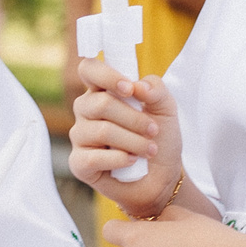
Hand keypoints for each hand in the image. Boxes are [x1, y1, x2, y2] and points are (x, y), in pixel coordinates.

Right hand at [68, 56, 181, 216]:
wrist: (162, 177)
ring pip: (101, 131)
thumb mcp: (166, 109)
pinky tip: (131, 161)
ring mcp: (80, 137)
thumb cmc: (160, 138)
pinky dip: (119, 159)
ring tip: (149, 150)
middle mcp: (86, 111)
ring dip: (133, 141)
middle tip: (153, 130)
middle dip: (134, 119)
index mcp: (102, 91)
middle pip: (100, 103)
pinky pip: (93, 157)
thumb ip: (156, 89)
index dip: (107, 76)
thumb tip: (138, 86)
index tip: (129, 89)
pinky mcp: (79, 163)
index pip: (89, 69)